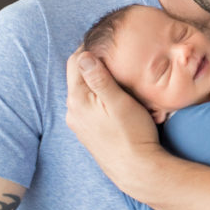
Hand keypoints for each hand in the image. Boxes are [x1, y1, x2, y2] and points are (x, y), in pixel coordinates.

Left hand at [65, 48, 160, 186]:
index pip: (76, 62)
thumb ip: (99, 78)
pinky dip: (96, 93)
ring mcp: (78, 122)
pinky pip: (87, 104)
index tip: (105, 39)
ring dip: (94, 78)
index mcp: (78, 99)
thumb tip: (84, 55)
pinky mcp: (86, 131)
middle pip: (77, 75)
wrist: (136, 170)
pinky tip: (111, 93)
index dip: (89, 47)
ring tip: (113, 69)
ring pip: (82, 90)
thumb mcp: (119, 102)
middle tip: (110, 50)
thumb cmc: (132, 134)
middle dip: (91, 61)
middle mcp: (72, 110)